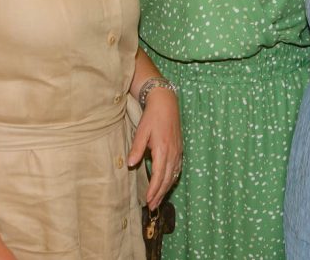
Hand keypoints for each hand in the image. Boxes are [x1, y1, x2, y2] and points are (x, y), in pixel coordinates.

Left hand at [127, 87, 182, 209]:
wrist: (166, 103)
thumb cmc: (152, 117)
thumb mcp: (141, 131)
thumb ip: (136, 149)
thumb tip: (130, 165)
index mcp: (163, 149)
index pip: (159, 176)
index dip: (153, 190)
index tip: (147, 200)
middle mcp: (173, 153)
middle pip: (167, 179)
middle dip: (160, 194)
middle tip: (152, 206)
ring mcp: (178, 151)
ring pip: (173, 175)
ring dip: (166, 189)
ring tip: (158, 199)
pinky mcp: (179, 149)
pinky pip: (177, 169)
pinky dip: (172, 179)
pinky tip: (167, 184)